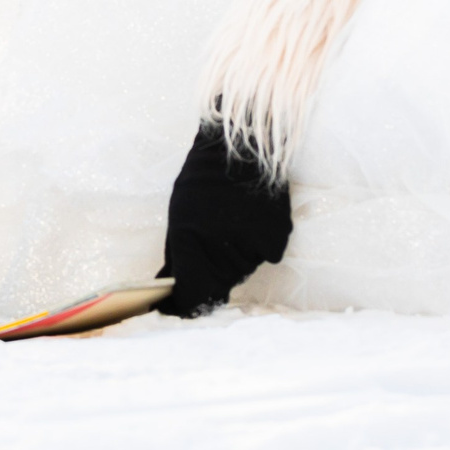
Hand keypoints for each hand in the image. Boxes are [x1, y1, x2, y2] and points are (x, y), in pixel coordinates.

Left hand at [154, 118, 292, 316]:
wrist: (243, 143)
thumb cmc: (203, 177)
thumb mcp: (180, 213)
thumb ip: (178, 254)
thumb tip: (173, 285)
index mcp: (190, 241)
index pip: (192, 294)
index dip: (184, 303)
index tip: (179, 305)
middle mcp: (222, 247)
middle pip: (218, 283)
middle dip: (210, 275)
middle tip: (210, 248)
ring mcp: (252, 244)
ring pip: (242, 269)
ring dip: (234, 258)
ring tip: (231, 224)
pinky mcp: (277, 238)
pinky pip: (264, 255)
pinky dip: (257, 244)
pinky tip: (251, 219)